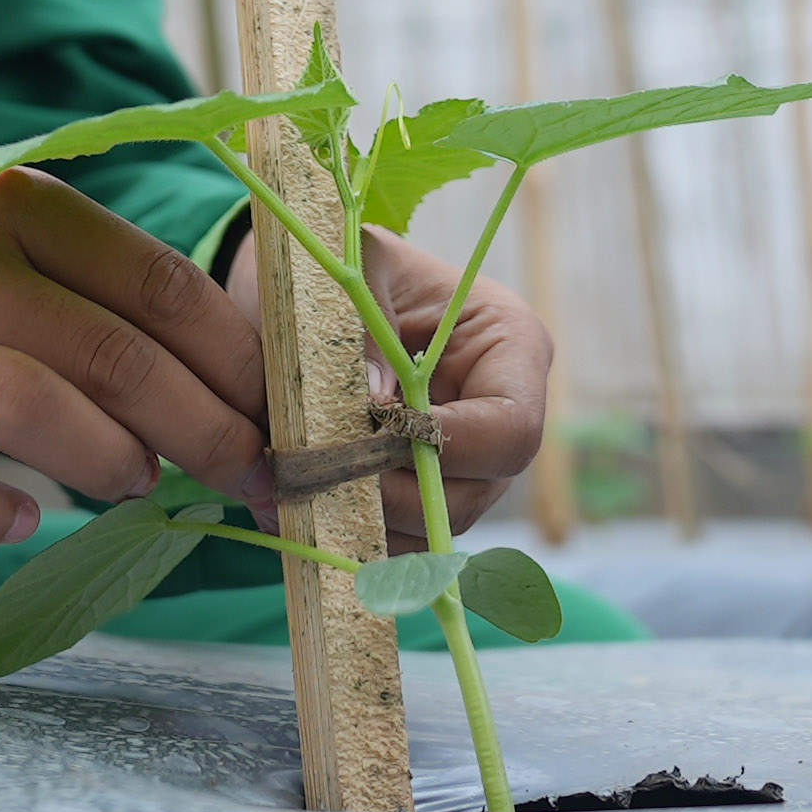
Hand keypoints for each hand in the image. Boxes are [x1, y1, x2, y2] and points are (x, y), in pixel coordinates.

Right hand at [0, 170, 271, 546]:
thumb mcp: (46, 281)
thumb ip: (138, 317)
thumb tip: (270, 397)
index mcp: (16, 202)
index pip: (157, 284)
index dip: (237, 362)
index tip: (284, 421)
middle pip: (110, 353)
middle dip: (201, 428)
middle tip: (245, 477)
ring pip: (33, 409)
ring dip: (111, 462)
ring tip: (140, 482)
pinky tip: (27, 518)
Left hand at [229, 224, 550, 551]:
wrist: (307, 292)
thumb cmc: (342, 268)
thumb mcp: (353, 273)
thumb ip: (365, 332)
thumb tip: (376, 408)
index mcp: (509, 346)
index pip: (511, 427)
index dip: (449, 445)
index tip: (375, 430)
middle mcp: (498, 413)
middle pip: (475, 492)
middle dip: (394, 490)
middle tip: (321, 469)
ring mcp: (465, 463)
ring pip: (433, 528)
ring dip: (366, 518)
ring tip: (301, 482)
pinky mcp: (421, 493)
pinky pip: (400, 543)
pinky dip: (352, 535)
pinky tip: (302, 503)